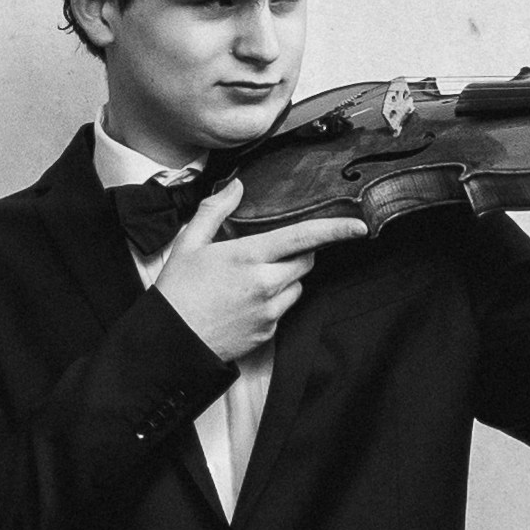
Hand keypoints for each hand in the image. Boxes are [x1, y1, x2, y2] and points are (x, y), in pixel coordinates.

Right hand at [151, 181, 371, 366]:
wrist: (171, 342)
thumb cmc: (177, 291)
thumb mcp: (189, 243)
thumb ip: (215, 210)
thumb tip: (236, 186)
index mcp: (249, 256)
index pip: (303, 237)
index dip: (336, 229)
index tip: (359, 226)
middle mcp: (266, 284)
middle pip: (305, 261)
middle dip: (297, 253)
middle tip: (271, 252)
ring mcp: (270, 311)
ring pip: (297, 286)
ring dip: (286, 279)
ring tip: (252, 280)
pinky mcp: (268, 332)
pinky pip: (284, 310)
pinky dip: (274, 302)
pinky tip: (246, 303)